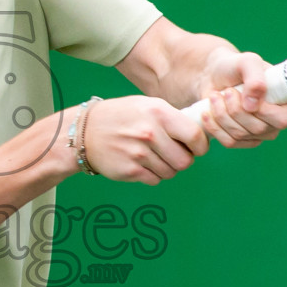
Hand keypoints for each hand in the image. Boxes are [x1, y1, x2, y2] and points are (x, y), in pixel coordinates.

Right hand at [80, 96, 208, 184]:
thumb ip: (172, 118)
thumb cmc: (122, 117)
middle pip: (185, 161)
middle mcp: (150, 133)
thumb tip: (200, 135)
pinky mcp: (130, 170)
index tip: (197, 148)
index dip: (200, 146)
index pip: (194, 136)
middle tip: (173, 155)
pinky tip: (141, 164)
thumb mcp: (147, 105)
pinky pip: (155, 180)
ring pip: (170, 173)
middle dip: (183, 160)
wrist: (85, 131)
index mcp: (158, 112)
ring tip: (153, 158)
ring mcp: (139, 153)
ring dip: (166, 168)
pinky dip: (152, 175)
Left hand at [198, 50, 286, 147]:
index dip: (263, 111)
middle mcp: (278, 120)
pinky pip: (229, 141)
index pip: (283, 119)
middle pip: (258, 128)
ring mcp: (262, 133)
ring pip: (240, 135)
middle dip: (235, 109)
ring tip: (216, 96)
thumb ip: (255, 77)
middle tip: (227, 91)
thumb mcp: (247, 62)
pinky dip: (214, 126)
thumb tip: (253, 106)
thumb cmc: (235, 67)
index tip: (243, 92)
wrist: (215, 76)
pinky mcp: (243, 140)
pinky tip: (208, 112)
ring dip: (222, 114)